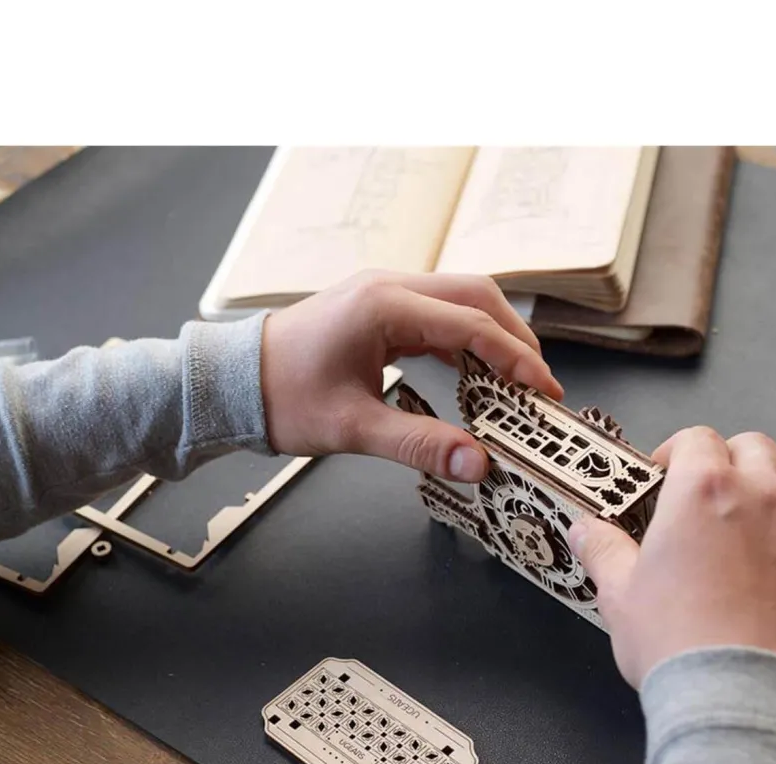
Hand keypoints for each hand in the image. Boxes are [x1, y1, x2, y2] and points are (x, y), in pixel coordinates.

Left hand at [260, 270, 562, 481]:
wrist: (231, 382)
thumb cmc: (281, 399)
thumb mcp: (352, 428)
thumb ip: (420, 444)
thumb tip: (478, 464)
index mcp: (384, 306)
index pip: (472, 325)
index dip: (516, 360)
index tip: (545, 393)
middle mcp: (389, 287)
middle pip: (476, 296)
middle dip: (515, 338)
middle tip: (538, 385)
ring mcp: (383, 293)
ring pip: (460, 300)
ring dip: (493, 335)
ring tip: (515, 381)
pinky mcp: (378, 308)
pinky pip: (437, 314)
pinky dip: (465, 339)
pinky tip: (475, 373)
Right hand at [568, 427, 775, 687]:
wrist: (739, 696)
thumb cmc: (676, 640)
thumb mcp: (618, 591)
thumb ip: (601, 549)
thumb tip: (585, 530)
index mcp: (703, 491)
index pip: (697, 438)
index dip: (675, 452)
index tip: (660, 478)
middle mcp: (759, 499)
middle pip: (754, 448)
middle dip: (727, 460)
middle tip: (701, 495)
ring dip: (762, 500)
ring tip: (733, 538)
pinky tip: (769, 577)